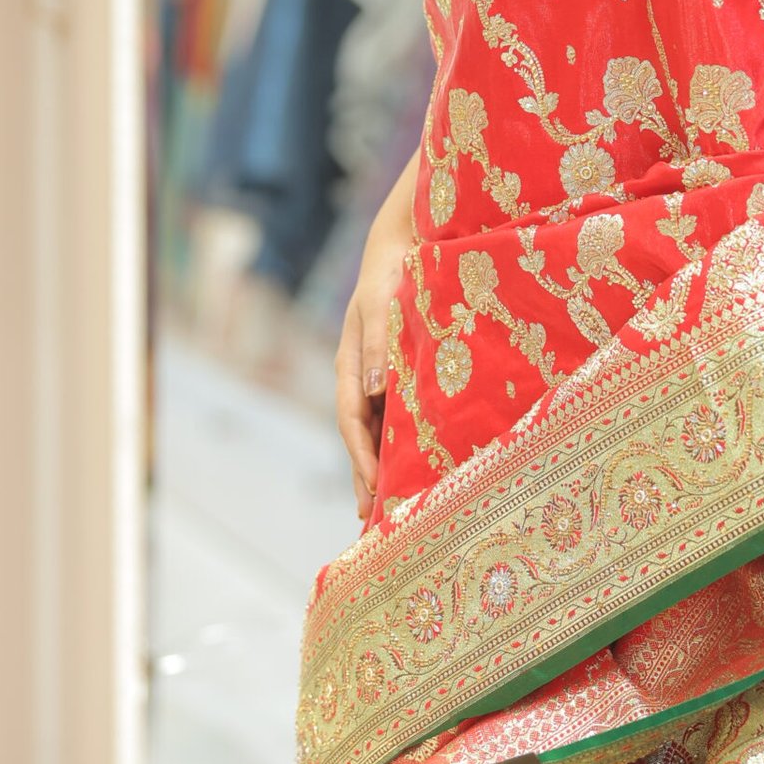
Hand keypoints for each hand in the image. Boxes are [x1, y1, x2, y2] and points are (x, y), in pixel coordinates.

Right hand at [334, 147, 420, 520]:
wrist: (406, 240)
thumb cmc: (393, 270)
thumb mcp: (382, 305)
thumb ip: (378, 345)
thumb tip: (373, 392)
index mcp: (350, 364)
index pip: (352, 423)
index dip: (362, 460)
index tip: (374, 495)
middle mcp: (360, 376)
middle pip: (360, 437)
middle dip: (366, 477)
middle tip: (375, 523)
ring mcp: (376, 375)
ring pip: (376, 430)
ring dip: (382, 466)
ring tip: (392, 507)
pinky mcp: (396, 370)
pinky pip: (394, 414)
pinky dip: (399, 442)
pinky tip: (414, 462)